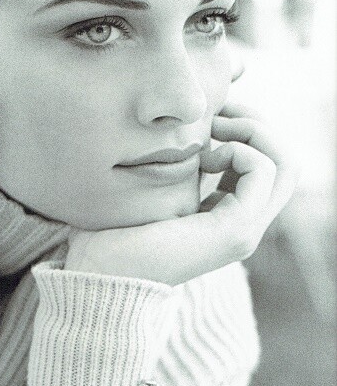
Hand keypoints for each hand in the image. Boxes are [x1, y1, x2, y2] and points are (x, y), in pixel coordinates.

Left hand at [64, 103, 298, 285]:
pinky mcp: (234, 231)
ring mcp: (243, 231)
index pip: (267, 165)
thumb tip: (188, 131)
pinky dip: (240, 150)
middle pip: (286, 163)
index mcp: (226, 215)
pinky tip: (205, 156)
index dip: (247, 130)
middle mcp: (243, 225)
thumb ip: (178, 167)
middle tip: (220, 114)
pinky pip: (263, 172)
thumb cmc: (112, 228)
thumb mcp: (153, 187)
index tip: (213, 115)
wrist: (99, 271)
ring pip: (284, 165)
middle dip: (257, 126)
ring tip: (213, 132)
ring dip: (252, 133)